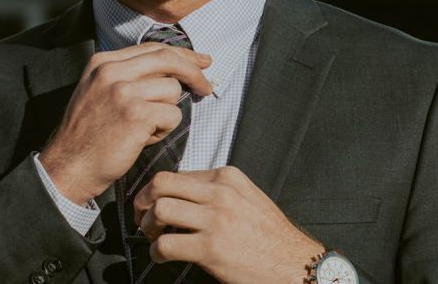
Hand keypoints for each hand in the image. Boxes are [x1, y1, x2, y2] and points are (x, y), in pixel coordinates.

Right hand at [39, 42, 212, 204]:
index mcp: (103, 62)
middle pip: (168, 59)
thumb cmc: (88, 136)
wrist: (69, 166)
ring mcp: (123, 91)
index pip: (153, 48)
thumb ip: (128, 76)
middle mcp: (112, 71)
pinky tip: (144, 138)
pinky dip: (165, 130)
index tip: (201, 61)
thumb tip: (173, 70)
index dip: (182, 55)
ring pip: (173, 90)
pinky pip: (173, 115)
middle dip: (194, 72)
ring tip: (146, 128)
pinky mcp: (136, 114)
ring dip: (168, 112)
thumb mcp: (98, 92)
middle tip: (206, 86)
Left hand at [133, 167, 324, 283]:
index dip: (157, 190)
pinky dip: (156, 252)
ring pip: (160, 209)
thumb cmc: (270, 235)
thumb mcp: (247, 197)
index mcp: (227, 178)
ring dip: (148, 225)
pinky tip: (162, 256)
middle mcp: (220, 194)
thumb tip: (183, 194)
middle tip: (143, 216)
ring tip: (154, 236)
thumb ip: (218, 191)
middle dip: (143, 201)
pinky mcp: (210, 248)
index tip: (153, 203)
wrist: (294, 263)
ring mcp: (215, 220)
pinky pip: (166, 244)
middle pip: (161, 184)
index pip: (177, 174)